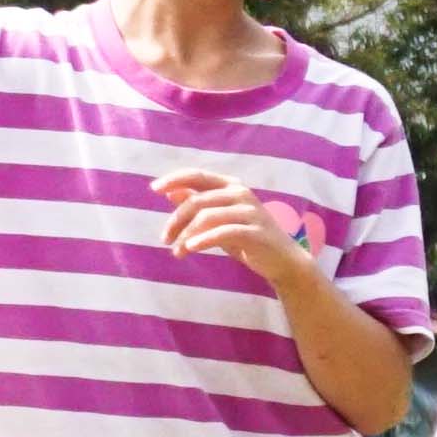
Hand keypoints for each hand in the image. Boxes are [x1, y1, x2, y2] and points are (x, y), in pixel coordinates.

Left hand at [154, 168, 320, 288]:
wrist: (282, 261)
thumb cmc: (247, 238)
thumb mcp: (219, 220)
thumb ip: (198, 204)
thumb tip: (170, 192)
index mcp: (231, 186)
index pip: (198, 175)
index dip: (175, 179)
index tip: (153, 188)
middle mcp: (241, 194)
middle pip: (197, 200)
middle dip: (176, 220)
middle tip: (165, 239)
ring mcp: (249, 211)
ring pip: (206, 217)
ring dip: (186, 236)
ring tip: (177, 252)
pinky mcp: (254, 231)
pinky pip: (222, 232)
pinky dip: (203, 240)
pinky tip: (190, 249)